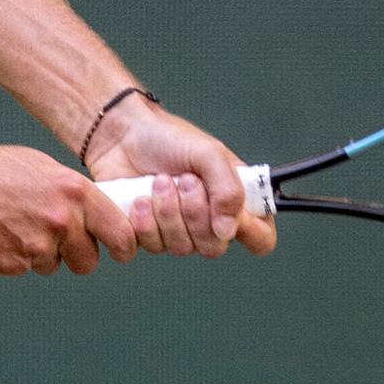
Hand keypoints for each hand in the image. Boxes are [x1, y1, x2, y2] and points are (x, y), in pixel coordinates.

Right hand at [0, 142, 137, 276]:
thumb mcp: (33, 165)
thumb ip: (66, 190)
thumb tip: (87, 209)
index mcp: (72, 190)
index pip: (120, 229)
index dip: (122, 244)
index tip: (121, 250)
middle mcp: (61, 220)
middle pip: (89, 259)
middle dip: (75, 255)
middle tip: (51, 239)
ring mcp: (37, 246)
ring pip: (54, 265)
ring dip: (40, 255)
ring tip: (11, 226)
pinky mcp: (13, 265)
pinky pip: (24, 269)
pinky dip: (13, 258)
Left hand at [83, 97, 278, 258]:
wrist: (122, 135)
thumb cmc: (169, 139)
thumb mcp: (208, 153)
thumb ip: (228, 188)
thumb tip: (228, 230)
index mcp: (233, 201)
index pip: (261, 238)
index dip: (250, 232)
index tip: (233, 212)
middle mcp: (208, 222)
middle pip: (214, 247)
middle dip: (195, 212)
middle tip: (183, 179)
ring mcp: (177, 232)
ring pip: (181, 248)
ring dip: (167, 211)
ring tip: (158, 180)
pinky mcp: (148, 236)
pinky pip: (151, 247)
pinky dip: (144, 222)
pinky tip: (139, 198)